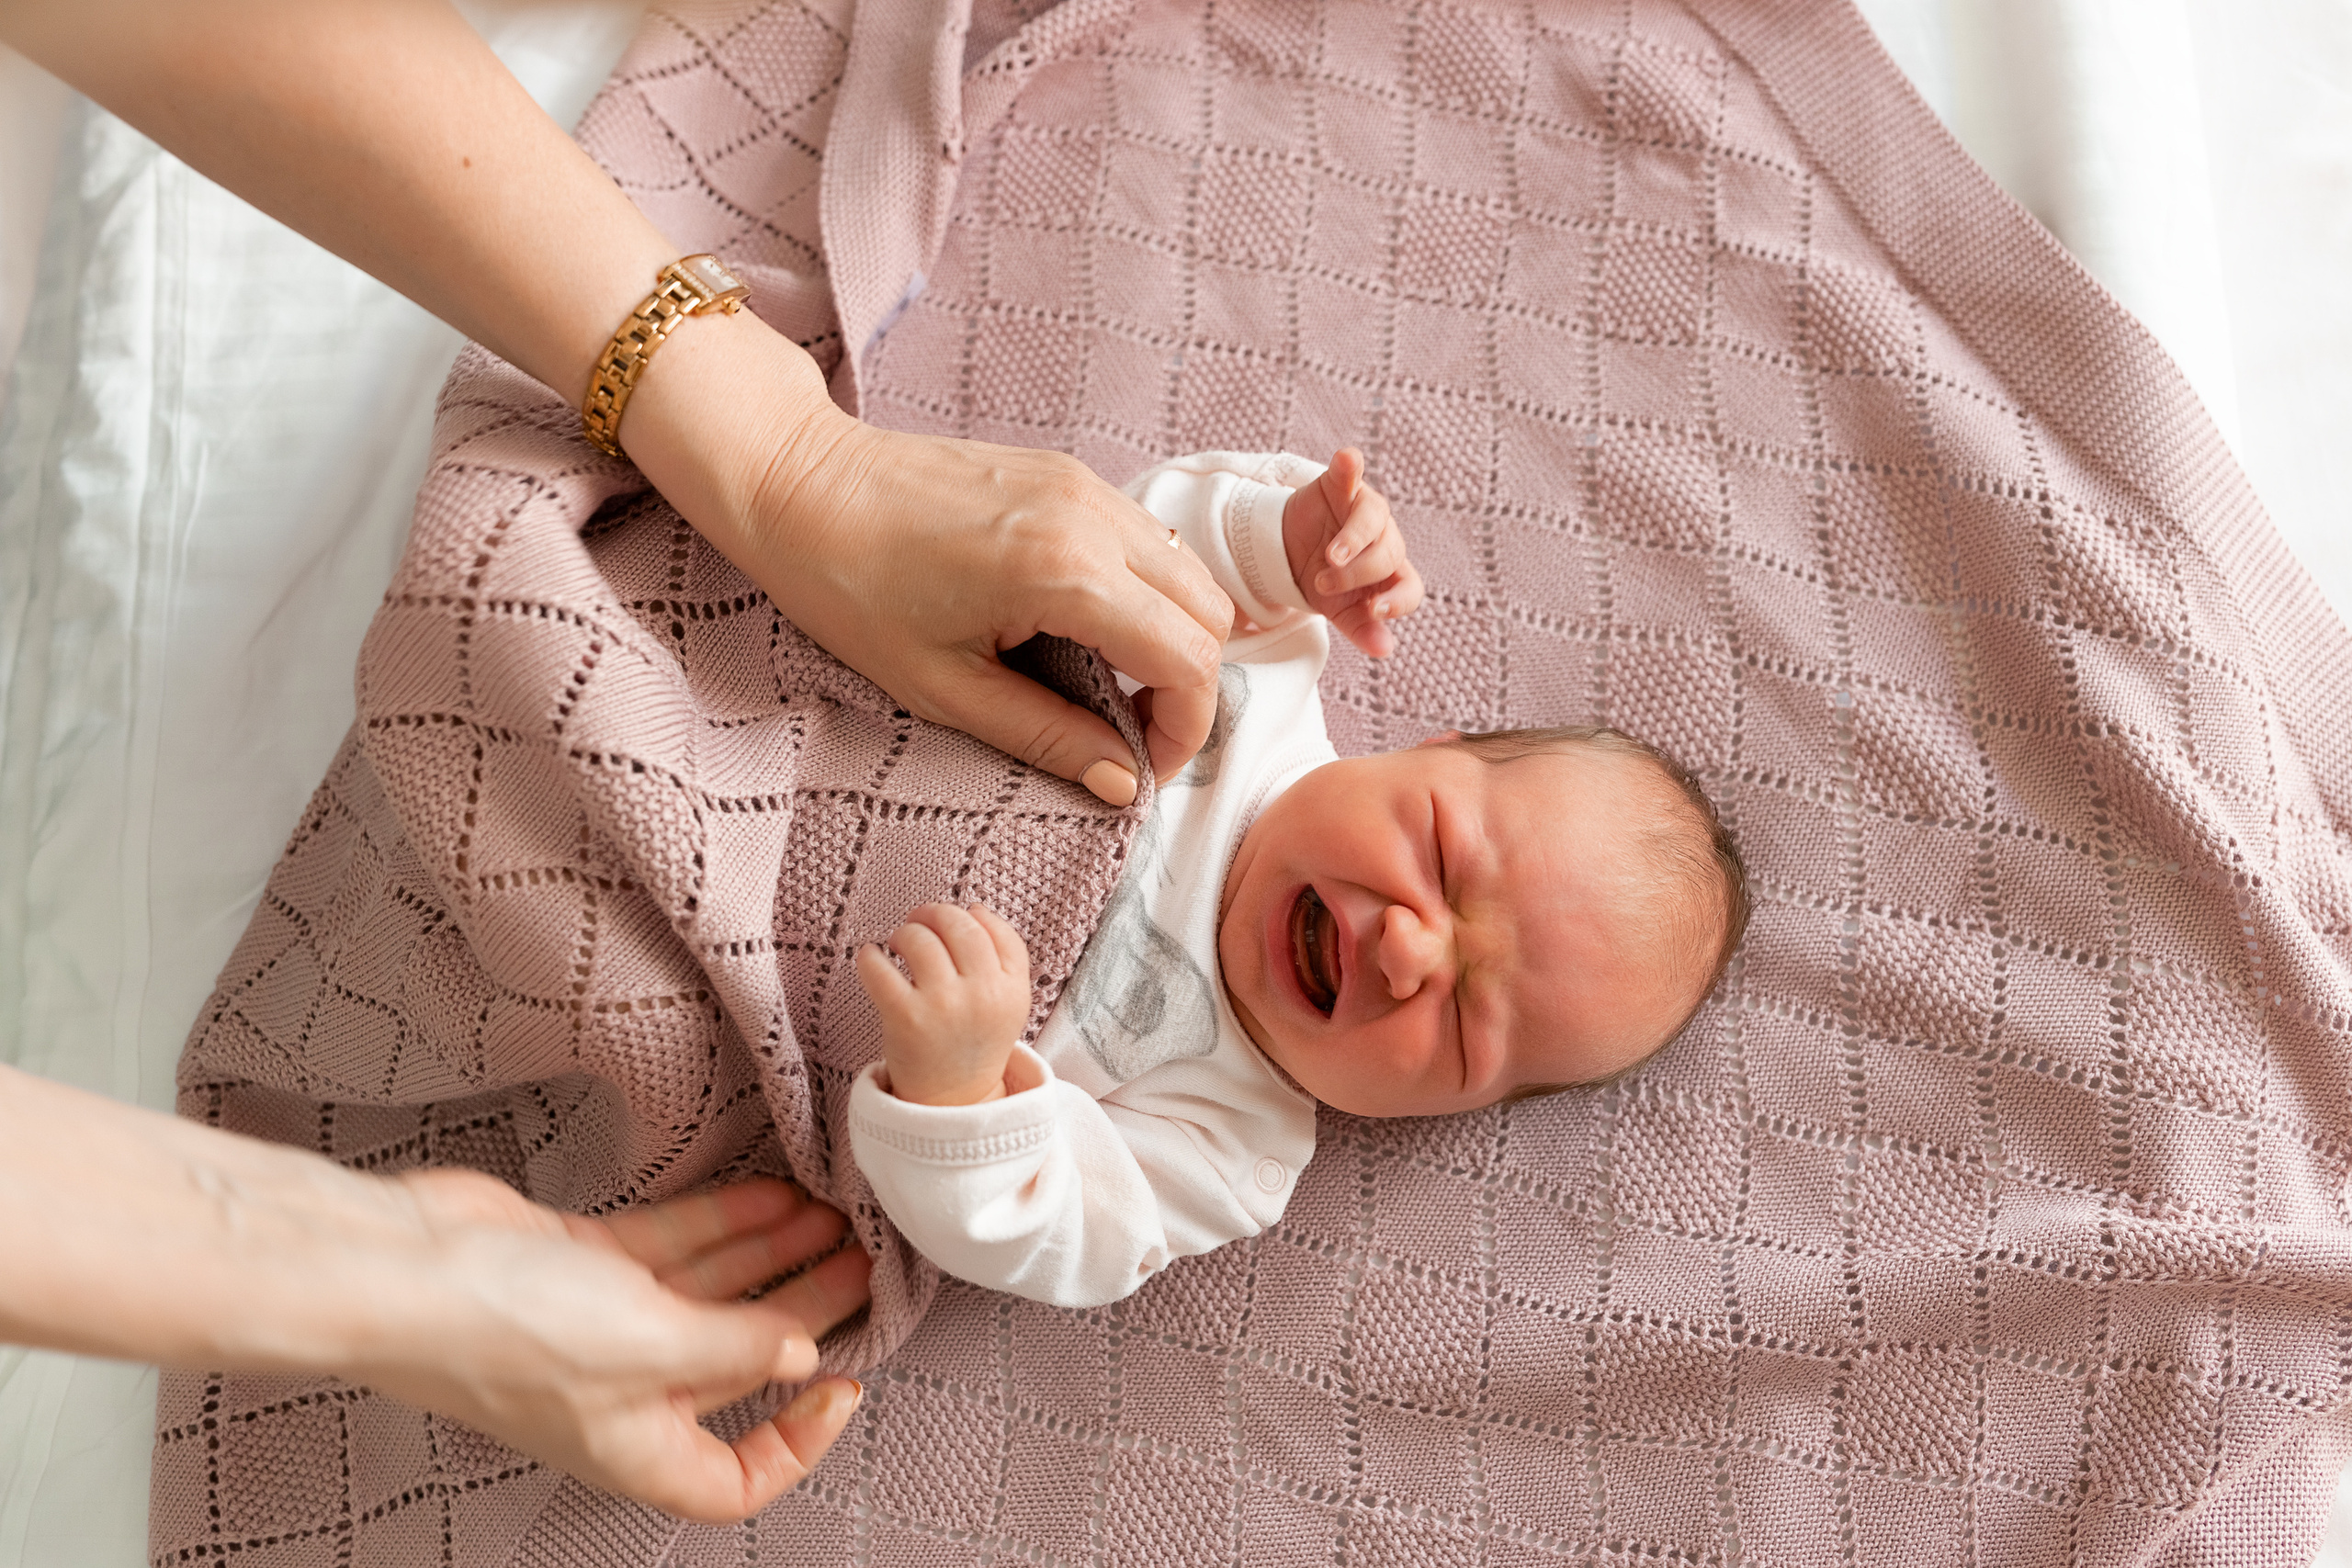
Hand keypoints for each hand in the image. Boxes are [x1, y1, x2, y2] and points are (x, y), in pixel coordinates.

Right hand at [364, 1171, 872, 1523]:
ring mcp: (601, 1327)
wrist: (400, 1268)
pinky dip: (721, 1224)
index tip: (840, 1385)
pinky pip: (670, 1249)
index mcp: (638, 1449)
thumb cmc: (508, 1331)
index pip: (732, 1479)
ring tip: (835, 1214)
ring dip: (770, 1258)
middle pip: (736, 1366)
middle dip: (802, 1315)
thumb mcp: (652, 1347)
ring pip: (710, 1296)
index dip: (794, 1445)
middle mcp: (624, 1396)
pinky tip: (776, 1194)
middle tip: (862, 1265)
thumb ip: (735, 1346)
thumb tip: (798, 1353)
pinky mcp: (581, 1266)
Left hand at [623, 328, 1233, 808]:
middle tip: (1131, 737)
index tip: (1139, 770)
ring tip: (1111, 689)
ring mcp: (1085, 485)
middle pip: (1210, 614)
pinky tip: (1087, 632)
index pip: (1189, 659)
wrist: (798, 483)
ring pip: (1189, 573)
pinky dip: (1145, 596)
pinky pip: (1146, 542)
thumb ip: (1046, 736)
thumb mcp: (943, 688)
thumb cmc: (849, 587)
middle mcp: (1092, 516)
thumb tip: (1118, 782)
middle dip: (1189, 689)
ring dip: (1173, 639)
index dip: (1183, 730)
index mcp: (1065, 572)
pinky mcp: (1068, 473)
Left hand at [855, 902, 1031, 1106]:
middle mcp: (983, 995)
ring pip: (919, 939)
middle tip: (917, 923)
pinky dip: (868, 957)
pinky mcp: (905, 1019)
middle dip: (932, 914)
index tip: (952, 922)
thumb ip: (1005, 958)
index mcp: (1012, 990)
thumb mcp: (1007, 1004)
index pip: (994, 930)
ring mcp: (944, 1006)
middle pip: (957, 925)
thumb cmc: (973, 1043)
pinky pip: (878, 968)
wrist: (952, 1103)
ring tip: (897, 945)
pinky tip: (870, 959)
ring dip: (903, 933)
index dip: (970, 916)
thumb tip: (976, 908)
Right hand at [1280, 448, 1424, 657]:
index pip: (1411, 588)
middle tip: (1324, 582)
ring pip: (1373, 518)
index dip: (1399, 600)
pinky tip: (1348, 459)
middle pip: (1388, 554)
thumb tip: (1385, 650)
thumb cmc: (1324, 584)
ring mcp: (1365, 510)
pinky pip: (1349, 474)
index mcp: (1390, 575)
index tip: (1376, 610)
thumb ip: (1361, 628)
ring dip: (1355, 537)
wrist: (1290, 553)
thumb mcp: (1339, 611)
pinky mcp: (1341, 487)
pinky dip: (1349, 465)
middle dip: (1357, 573)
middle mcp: (1385, 540)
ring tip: (1332, 556)